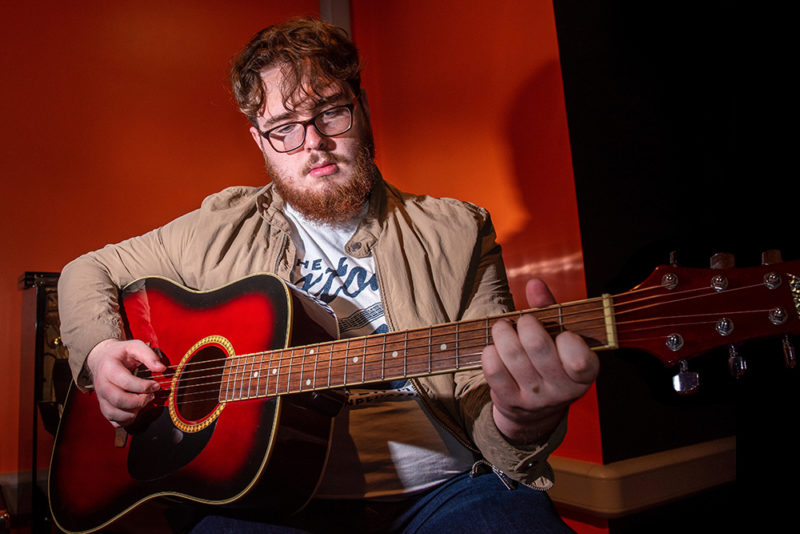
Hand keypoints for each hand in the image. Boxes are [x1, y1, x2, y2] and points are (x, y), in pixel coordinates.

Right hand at [86, 339, 165, 427]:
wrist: (102, 359)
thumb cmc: (121, 354)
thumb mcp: (134, 346)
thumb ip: (148, 355)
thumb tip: (162, 368)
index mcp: (109, 369)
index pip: (126, 382)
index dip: (144, 386)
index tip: (156, 385)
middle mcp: (101, 385)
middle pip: (119, 400)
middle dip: (140, 401)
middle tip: (152, 396)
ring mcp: (101, 398)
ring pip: (115, 413)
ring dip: (134, 412)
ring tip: (144, 403)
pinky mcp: (104, 407)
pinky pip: (113, 421)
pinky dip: (127, 420)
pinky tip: (136, 411)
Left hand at [481, 278, 598, 444]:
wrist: (535, 410)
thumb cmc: (550, 360)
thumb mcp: (559, 336)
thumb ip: (550, 308)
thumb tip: (534, 283)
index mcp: (583, 374)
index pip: (580, 361)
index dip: (568, 341)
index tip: (562, 334)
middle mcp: (562, 390)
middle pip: (538, 347)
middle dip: (526, 325)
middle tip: (523, 321)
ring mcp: (535, 398)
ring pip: (513, 356)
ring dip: (503, 333)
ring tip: (502, 327)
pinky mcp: (511, 401)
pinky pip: (494, 372)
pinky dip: (489, 353)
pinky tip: (492, 348)